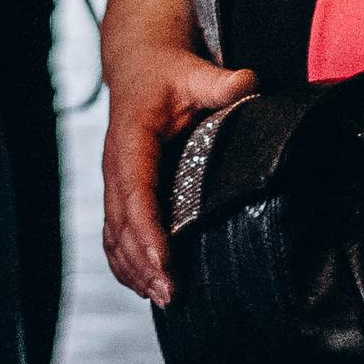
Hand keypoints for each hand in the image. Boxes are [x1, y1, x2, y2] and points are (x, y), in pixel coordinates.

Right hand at [101, 36, 256, 305]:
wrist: (139, 64)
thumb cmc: (168, 72)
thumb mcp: (194, 72)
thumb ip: (221, 83)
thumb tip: (250, 84)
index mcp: (131, 138)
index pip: (136, 192)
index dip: (148, 230)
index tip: (165, 261)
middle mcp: (115, 165)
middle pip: (122, 223)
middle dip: (144, 263)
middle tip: (173, 295)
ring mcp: (113, 181)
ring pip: (114, 235)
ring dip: (134, 270)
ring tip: (163, 299)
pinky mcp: (118, 192)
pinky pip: (114, 235)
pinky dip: (124, 264)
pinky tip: (144, 286)